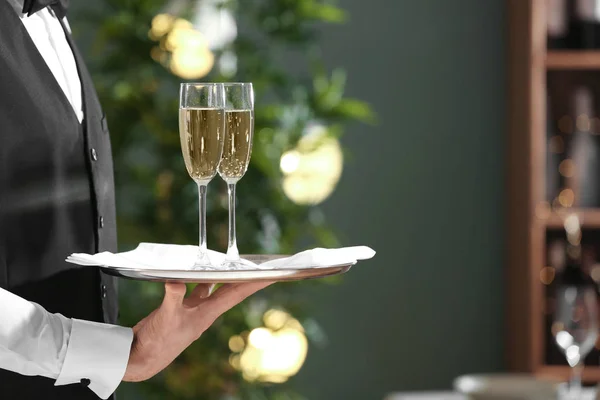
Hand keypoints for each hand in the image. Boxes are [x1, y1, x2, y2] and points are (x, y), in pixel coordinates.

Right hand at [122, 281, 271, 381]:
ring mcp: (195, 310)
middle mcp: (206, 311)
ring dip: (227, 277)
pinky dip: (201, 280)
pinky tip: (202, 272)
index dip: (256, 283)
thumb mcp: (167, 317)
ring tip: (238, 264)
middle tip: (263, 266)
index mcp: (208, 313)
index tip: (273, 274)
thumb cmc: (158, 342)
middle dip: (249, 277)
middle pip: (233, 290)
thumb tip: (177, 282)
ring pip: (217, 289)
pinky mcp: (183, 308)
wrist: (144, 357)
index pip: (239, 293)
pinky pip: (198, 290)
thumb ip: (173, 298)